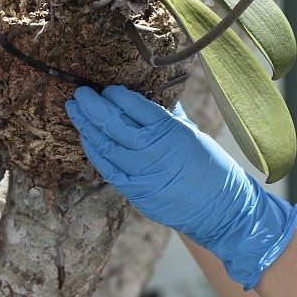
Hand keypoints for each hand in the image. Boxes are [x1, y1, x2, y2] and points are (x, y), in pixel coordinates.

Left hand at [65, 85, 296, 289]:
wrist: (221, 209)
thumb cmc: (212, 167)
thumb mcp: (193, 133)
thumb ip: (170, 114)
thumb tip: (155, 94)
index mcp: (170, 130)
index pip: (134, 104)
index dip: (116, 94)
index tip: (108, 87)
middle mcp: (152, 150)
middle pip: (112, 122)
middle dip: (92, 105)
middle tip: (80, 92)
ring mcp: (141, 173)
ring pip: (104, 144)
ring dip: (86, 125)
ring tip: (74, 110)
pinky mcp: (135, 191)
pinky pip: (107, 168)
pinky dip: (94, 151)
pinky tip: (86, 138)